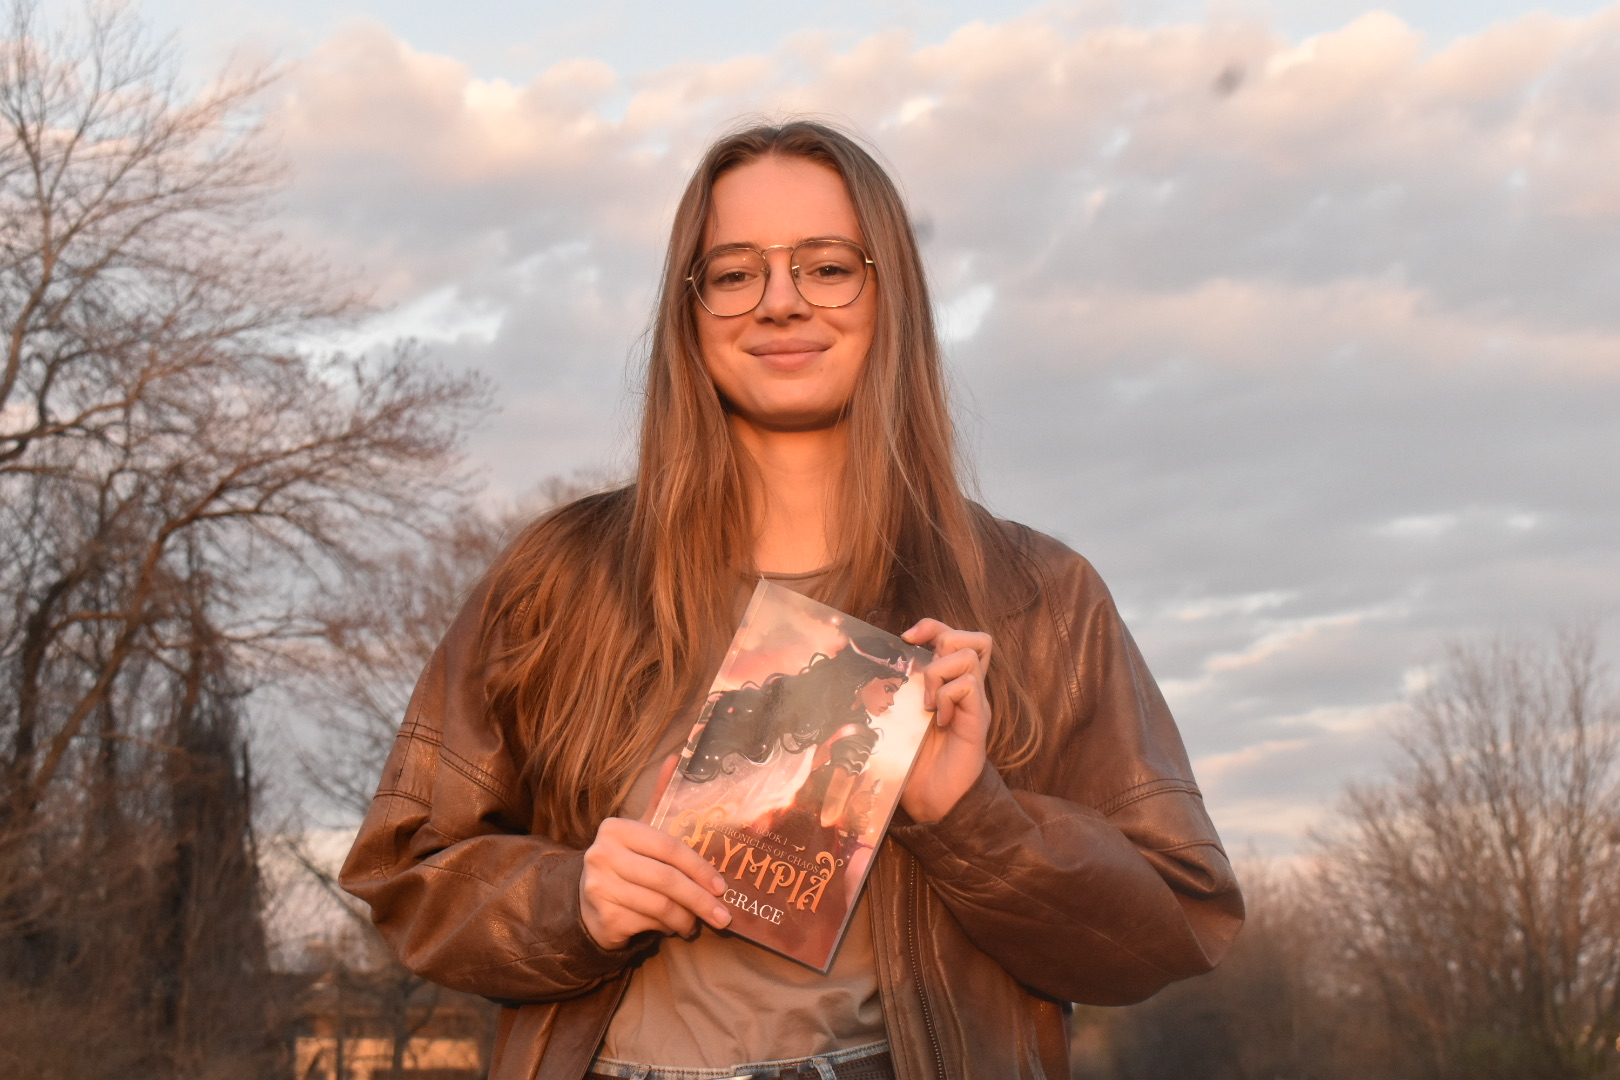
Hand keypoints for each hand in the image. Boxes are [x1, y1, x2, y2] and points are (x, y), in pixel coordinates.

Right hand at [578, 755, 732, 948]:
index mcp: (616, 829)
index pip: (668, 847)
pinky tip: (673, 926)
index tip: (722, 886)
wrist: (587, 903)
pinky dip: (667, 928)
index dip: (699, 867)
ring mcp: (599, 888)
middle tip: (722, 915)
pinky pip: (648, 924)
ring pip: (660, 906)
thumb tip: (677, 757)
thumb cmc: (626, 863)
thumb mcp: (642, 832)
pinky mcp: (603, 918)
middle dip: (700, 900)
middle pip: (667, 879)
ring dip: (686, 918)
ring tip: (697, 922)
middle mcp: (602, 855)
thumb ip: (660, 799)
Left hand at [899, 618, 992, 823]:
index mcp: (950, 685)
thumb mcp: (897, 719)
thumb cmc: (913, 761)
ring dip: (938, 672)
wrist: (933, 800)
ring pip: (969, 655)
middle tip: (922, 668)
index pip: (954, 636)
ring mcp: (975, 703)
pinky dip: (947, 696)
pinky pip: (967, 686)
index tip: (906, 637)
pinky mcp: (977, 720)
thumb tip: (859, 671)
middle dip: (943, 640)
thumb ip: (892, 694)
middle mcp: (968, 690)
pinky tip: (938, 720)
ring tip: (927, 703)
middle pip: (974, 639)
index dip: (932, 626)